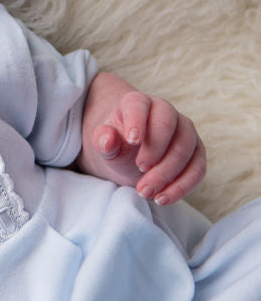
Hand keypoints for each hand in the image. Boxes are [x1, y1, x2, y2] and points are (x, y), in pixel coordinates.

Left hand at [79, 73, 205, 204]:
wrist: (131, 157)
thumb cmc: (117, 146)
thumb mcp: (103, 144)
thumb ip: (102, 140)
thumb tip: (108, 140)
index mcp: (138, 102)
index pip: (139, 105)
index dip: (137, 121)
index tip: (132, 141)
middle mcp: (165, 111)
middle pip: (167, 125)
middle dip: (155, 151)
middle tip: (139, 170)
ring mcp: (185, 131)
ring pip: (185, 148)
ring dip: (167, 173)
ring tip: (145, 192)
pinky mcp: (197, 152)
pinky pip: (198, 169)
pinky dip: (182, 186)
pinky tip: (162, 198)